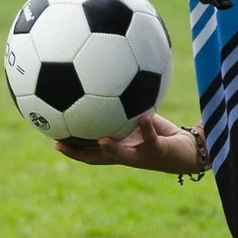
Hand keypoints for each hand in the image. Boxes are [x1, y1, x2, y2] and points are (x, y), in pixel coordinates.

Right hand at [58, 110, 205, 175]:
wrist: (186, 150)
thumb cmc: (159, 132)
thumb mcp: (138, 115)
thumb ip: (123, 103)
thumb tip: (110, 78)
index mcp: (117, 148)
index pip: (88, 150)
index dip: (70, 147)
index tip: (52, 138)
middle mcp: (125, 155)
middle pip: (96, 158)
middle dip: (77, 153)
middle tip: (60, 144)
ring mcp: (141, 155)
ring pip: (122, 155)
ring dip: (111, 149)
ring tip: (101, 140)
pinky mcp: (158, 151)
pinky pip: (151, 138)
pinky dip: (146, 127)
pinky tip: (144, 115)